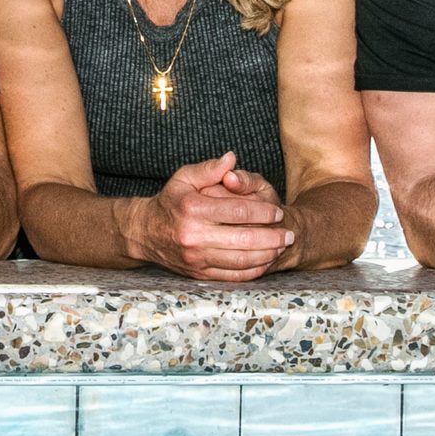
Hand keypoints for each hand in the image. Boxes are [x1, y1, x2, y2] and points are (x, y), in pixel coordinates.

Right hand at [129, 153, 291, 282]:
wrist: (146, 233)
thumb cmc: (171, 201)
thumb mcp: (184, 177)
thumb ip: (209, 168)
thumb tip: (232, 159)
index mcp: (192, 209)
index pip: (237, 211)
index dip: (263, 212)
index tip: (278, 212)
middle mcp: (193, 236)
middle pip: (244, 239)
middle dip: (272, 237)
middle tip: (289, 234)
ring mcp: (196, 258)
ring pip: (241, 261)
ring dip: (267, 255)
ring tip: (281, 247)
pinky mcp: (199, 274)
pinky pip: (232, 276)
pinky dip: (253, 271)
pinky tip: (265, 262)